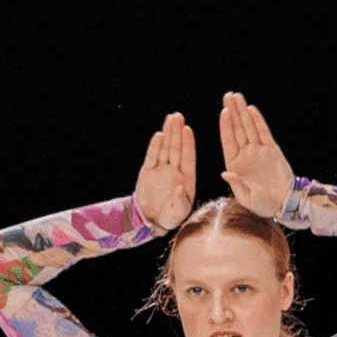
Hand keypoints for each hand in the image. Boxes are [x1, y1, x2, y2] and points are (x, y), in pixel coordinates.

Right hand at [135, 113, 196, 230]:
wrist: (151, 219)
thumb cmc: (170, 217)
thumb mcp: (179, 213)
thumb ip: (181, 202)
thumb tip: (180, 188)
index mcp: (187, 178)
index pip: (188, 157)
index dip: (188, 144)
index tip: (188, 130)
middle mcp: (175, 170)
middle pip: (176, 148)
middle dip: (178, 132)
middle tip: (178, 116)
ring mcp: (161, 169)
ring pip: (165, 148)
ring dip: (168, 134)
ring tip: (170, 118)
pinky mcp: (148, 171)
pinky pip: (152, 157)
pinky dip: (155, 146)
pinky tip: (158, 136)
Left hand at [216, 92, 295, 222]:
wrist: (285, 204)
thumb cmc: (264, 205)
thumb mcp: (246, 199)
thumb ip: (236, 185)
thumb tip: (225, 172)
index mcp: (235, 165)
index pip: (228, 141)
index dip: (226, 126)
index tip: (224, 112)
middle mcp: (246, 155)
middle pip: (237, 129)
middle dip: (233, 112)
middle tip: (228, 95)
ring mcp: (259, 152)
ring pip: (249, 128)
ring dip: (243, 112)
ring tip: (237, 96)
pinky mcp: (272, 151)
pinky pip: (264, 133)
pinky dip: (258, 121)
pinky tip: (252, 110)